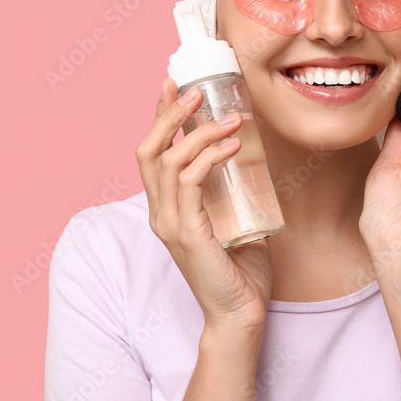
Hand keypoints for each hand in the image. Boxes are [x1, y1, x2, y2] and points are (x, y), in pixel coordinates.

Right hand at [135, 78, 272, 336]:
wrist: (240, 315)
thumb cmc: (241, 274)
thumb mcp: (237, 222)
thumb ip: (236, 196)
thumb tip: (252, 166)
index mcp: (167, 208)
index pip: (154, 154)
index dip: (160, 117)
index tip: (173, 85)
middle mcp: (161, 213)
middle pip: (148, 150)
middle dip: (168, 114)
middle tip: (196, 91)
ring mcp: (170, 223)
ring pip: (167, 161)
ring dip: (198, 132)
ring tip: (229, 116)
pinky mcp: (187, 233)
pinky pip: (189, 183)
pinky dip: (209, 157)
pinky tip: (232, 146)